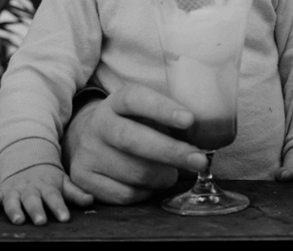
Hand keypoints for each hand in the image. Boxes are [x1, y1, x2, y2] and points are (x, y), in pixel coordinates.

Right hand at [0, 165, 92, 224]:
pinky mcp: (0, 191)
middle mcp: (30, 188)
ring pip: (12, 200)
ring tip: (18, 220)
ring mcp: (14, 189)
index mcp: (47, 186)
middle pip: (33, 200)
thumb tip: (92, 200)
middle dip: (37, 210)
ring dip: (14, 209)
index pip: (54, 197)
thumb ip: (76, 193)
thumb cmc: (49, 177)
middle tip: (41, 221)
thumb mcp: (63, 181)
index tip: (65, 219)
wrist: (28, 159)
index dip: (59, 208)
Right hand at [62, 82, 208, 204]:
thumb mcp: (148, 111)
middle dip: (171, 152)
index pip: (137, 99)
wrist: (88, 137)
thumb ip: (171, 116)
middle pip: (133, 139)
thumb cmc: (134, 123)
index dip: (163, 109)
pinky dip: (147, 191)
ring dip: (162, 176)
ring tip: (173, 172)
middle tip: (199, 160)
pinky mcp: (84, 178)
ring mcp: (88, 152)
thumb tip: (208, 131)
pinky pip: (125, 194)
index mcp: (117, 101)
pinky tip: (152, 182)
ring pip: (133, 172)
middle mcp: (99, 124)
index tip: (189, 119)